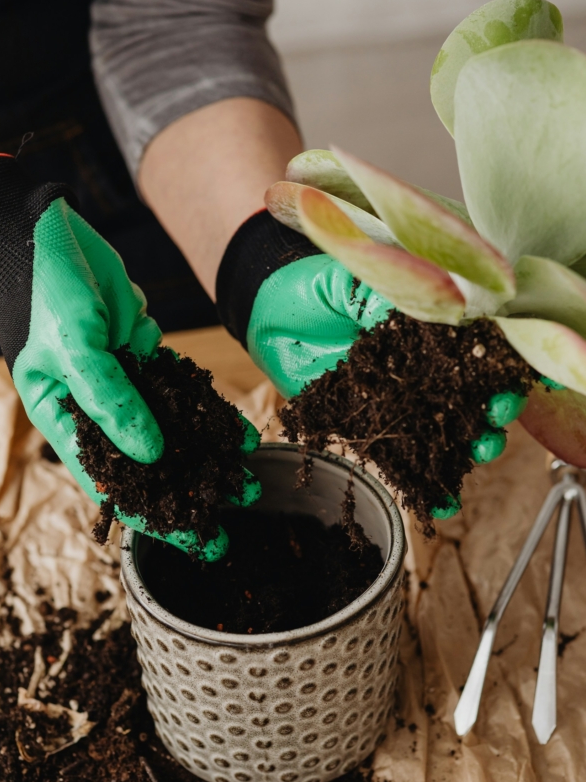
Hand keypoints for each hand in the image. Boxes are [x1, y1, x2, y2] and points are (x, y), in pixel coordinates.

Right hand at [0, 154, 257, 558]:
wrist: (45, 230)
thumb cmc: (43, 293)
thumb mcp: (75, 350)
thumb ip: (114, 403)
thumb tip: (154, 456)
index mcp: (66, 423)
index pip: (114, 486)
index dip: (154, 517)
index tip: (196, 538)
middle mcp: (97, 411)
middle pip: (150, 465)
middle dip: (191, 489)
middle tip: (236, 509)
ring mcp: (124, 383)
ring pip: (173, 429)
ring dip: (208, 453)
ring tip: (248, 478)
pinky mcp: (143, 354)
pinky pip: (182, 391)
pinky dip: (210, 410)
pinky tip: (241, 432)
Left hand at [217, 210, 525, 519]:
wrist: (266, 313)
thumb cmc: (314, 285)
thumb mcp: (352, 281)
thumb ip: (388, 297)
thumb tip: (437, 308)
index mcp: (428, 324)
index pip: (477, 346)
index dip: (501, 365)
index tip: (515, 380)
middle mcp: (421, 365)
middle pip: (470, 393)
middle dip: (492, 411)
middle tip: (494, 419)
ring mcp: (398, 397)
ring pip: (444, 429)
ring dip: (469, 448)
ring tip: (479, 455)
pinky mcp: (369, 423)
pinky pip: (400, 456)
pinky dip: (420, 481)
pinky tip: (438, 501)